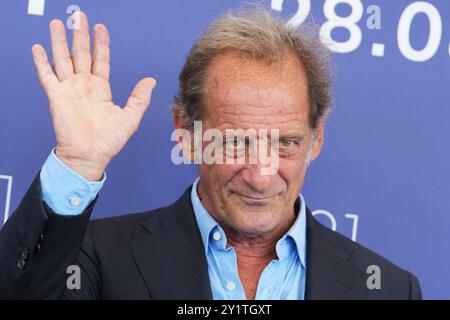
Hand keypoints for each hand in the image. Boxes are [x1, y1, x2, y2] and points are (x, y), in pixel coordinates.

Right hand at [32, 11, 155, 180]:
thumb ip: (139, 98)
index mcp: (100, 89)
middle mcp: (84, 86)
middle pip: (81, 54)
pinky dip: (42, 62)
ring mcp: (69, 89)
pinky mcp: (56, 96)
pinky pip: (47, 75)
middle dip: (80, 35)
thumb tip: (151, 81)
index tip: (100, 28)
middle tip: (79, 16)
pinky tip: (39, 48)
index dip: (100, 44)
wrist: (90, 156)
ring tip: (58, 24)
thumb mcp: (130, 117)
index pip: (100, 60)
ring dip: (60, 41)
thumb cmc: (108, 142)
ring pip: (63, 59)